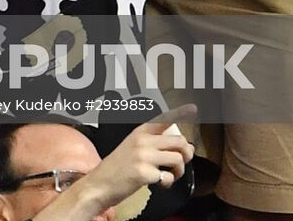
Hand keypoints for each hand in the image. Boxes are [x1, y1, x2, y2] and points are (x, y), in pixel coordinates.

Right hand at [79, 106, 194, 204]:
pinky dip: (167, 184)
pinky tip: (158, 184)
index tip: (193, 107)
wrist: (99, 184)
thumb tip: (182, 147)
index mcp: (139, 132)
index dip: (180, 113)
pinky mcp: (144, 173)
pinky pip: (169, 177)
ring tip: (167, 175)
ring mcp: (143, 156)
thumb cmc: (117, 168)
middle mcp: (142, 141)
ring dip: (178, 171)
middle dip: (186, 154)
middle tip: (180, 163)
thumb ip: (153, 144)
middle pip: (179, 141)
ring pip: (178, 158)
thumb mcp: (132, 147)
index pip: (163, 119)